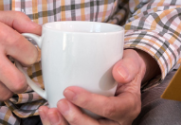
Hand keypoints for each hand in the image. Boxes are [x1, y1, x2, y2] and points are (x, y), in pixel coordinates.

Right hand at [0, 8, 41, 105]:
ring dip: (6, 88)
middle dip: (22, 80)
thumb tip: (39, 30)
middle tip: (17, 73)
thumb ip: (19, 20)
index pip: (31, 55)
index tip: (25, 57)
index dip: (31, 57)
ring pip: (4, 94)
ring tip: (0, 77)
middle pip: (19, 82)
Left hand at [37, 49, 152, 124]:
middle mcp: (117, 122)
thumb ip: (128, 65)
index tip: (69, 91)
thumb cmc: (125, 69)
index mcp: (128, 107)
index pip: (110, 109)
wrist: (125, 78)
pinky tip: (49, 115)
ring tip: (50, 112)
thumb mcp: (132, 61)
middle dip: (75, 119)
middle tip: (61, 103)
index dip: (89, 102)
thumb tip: (119, 74)